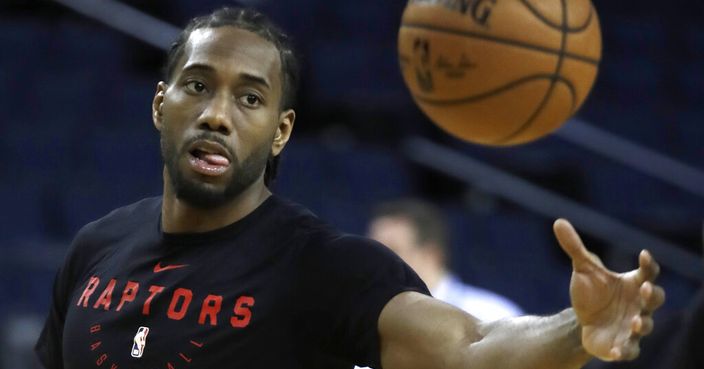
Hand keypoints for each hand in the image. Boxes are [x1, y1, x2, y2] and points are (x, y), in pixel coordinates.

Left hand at [553, 219, 664, 361]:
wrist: (584, 322)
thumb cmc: (592, 293)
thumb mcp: (582, 269)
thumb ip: (574, 247)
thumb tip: (558, 221)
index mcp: (633, 284)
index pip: (648, 272)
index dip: (648, 264)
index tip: (644, 254)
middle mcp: (638, 305)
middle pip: (655, 299)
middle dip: (653, 295)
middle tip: (646, 289)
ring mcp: (633, 326)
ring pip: (646, 325)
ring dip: (643, 324)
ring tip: (635, 322)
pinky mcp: (624, 345)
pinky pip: (630, 350)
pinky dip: (625, 351)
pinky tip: (616, 350)